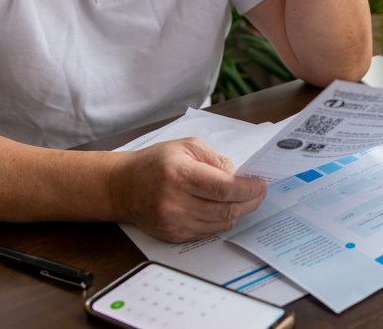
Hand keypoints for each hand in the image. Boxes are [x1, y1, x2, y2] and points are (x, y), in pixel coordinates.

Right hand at [108, 137, 266, 242]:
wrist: (122, 186)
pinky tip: (224, 209)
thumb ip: (215, 159)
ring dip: (237, 213)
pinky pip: (207, 232)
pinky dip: (221, 221)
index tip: (260, 185)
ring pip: (220, 224)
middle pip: (226, 210)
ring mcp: (174, 223)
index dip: (248, 189)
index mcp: (179, 175)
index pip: (224, 188)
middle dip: (249, 202)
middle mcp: (175, 202)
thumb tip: (238, 176)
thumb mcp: (186, 146)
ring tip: (244, 200)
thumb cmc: (155, 162)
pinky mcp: (173, 236)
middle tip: (259, 193)